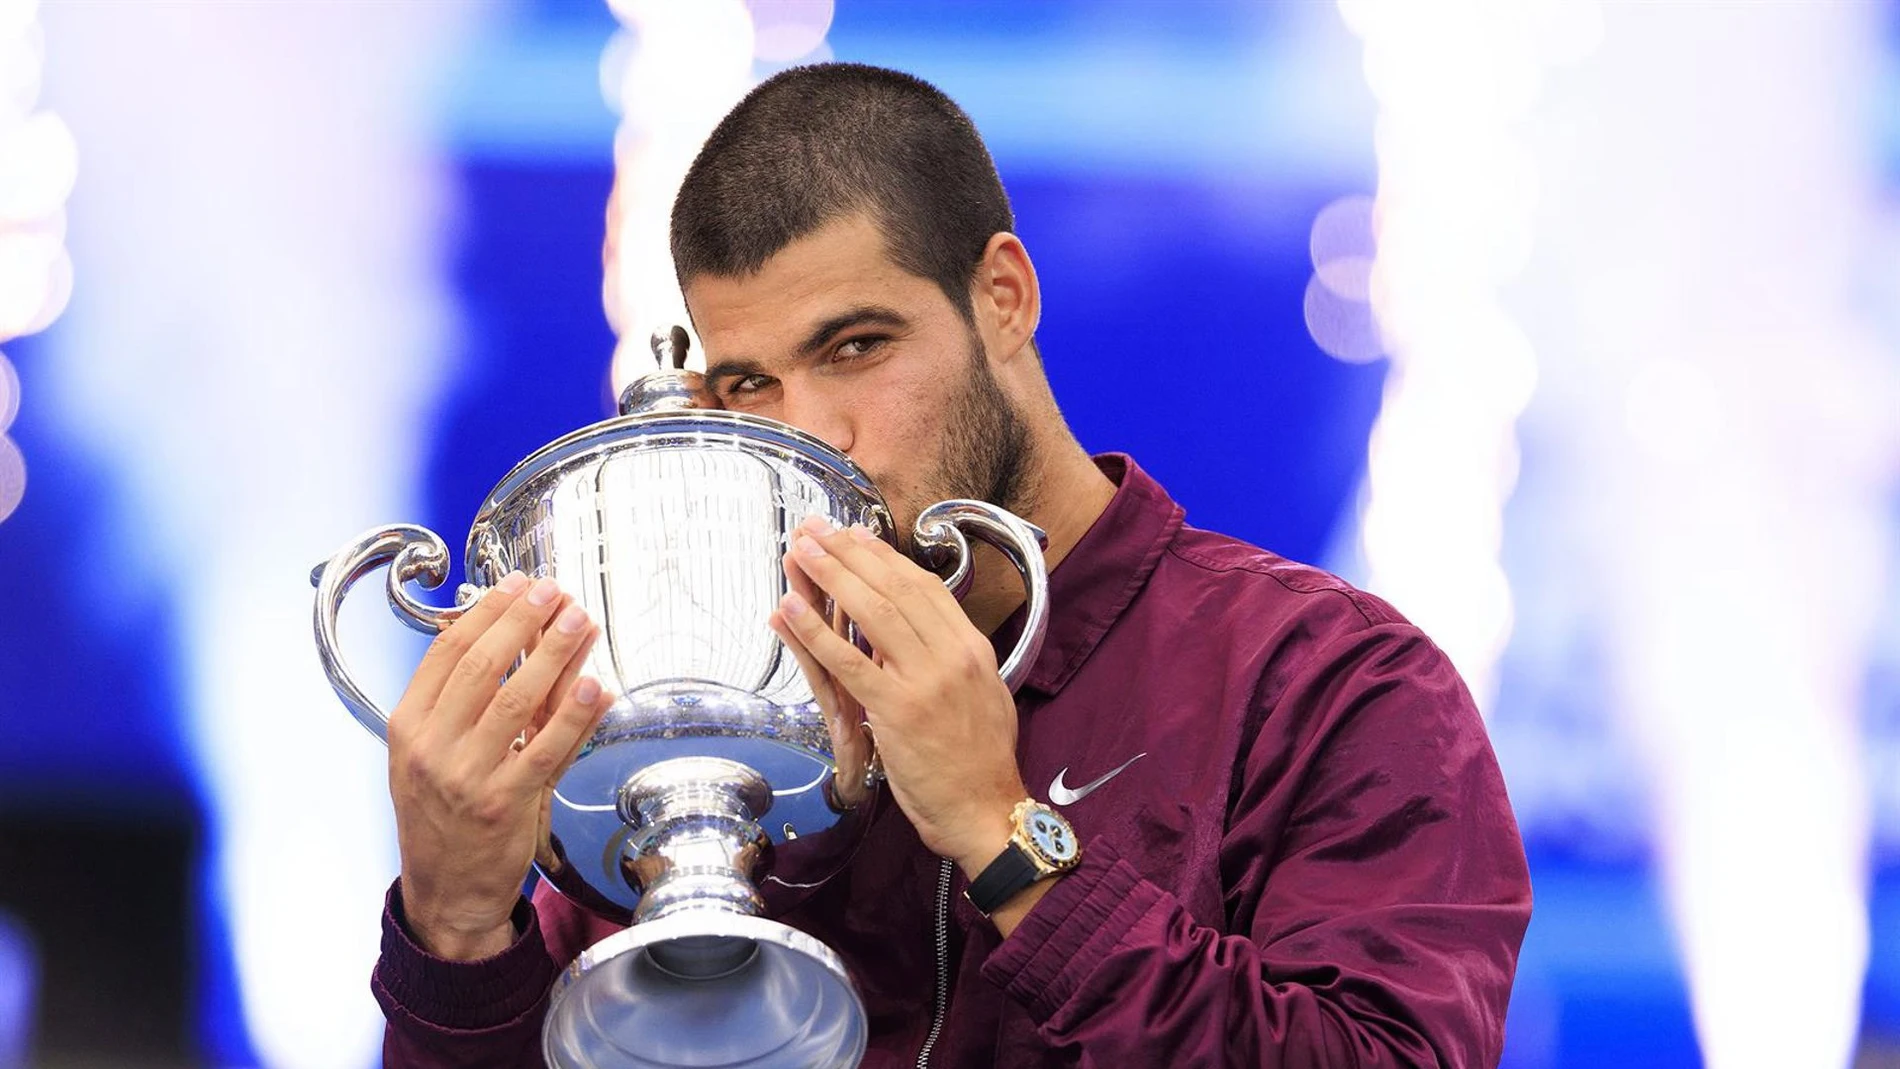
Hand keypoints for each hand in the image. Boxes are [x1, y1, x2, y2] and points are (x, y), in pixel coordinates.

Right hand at [386, 572, 612, 959]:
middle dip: (522, 621)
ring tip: (580, 622)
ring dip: (554, 654)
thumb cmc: (446, 816)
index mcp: (408, 726)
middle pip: (481, 666)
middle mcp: (432, 748)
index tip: (518, 585)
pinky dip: (573, 714)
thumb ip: (465, 703)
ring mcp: (466, 777)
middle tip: (554, 592)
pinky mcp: (505, 804)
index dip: (486, 612)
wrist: (446, 891)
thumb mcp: (433, 753)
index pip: (447, 653)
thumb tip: (508, 638)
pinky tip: (593, 685)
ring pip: (516, 700)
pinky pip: (545, 748)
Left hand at [767, 519, 1021, 874]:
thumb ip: (953, 660)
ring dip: (830, 575)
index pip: (924, 587)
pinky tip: (791, 607)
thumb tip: (925, 635)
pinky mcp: (897, 710)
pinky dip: (815, 630)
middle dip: (850, 553)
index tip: (855, 535)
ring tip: (800, 550)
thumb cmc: (980, 763)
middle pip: (893, 588)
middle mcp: (952, 655)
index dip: (884, 557)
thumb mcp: (983, 695)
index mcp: (972, 648)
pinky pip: (848, 661)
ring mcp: (925, 680)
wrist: (986, 811)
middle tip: (816, 528)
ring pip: (871, 612)